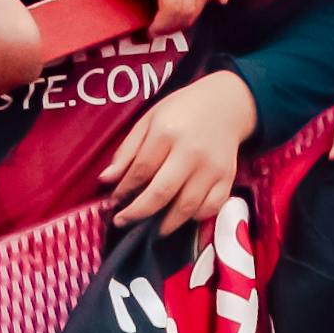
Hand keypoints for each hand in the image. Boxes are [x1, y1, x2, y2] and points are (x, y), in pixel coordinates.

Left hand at [103, 72, 255, 233]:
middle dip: (138, 213)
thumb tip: (106, 180)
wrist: (225, 103)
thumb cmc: (181, 111)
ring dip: (166, 224)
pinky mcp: (227, 177)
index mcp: (167, 132)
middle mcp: (191, 152)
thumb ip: (127, 151)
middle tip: (123, 221)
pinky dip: (196, 217)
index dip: (123, 190)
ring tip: (153, 228)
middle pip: (161, 193)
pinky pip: (211, 207)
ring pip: (186, 207)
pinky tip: (183, 216)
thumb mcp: (149, 120)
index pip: (140, 170)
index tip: (114, 201)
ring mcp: (211, 167)